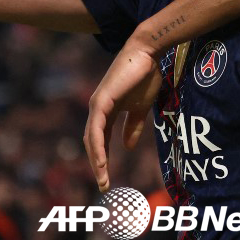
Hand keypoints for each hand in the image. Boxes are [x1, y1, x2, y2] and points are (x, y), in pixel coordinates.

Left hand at [84, 43, 160, 191]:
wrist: (147, 54)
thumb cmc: (145, 77)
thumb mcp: (140, 108)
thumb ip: (133, 126)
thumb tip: (126, 147)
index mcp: (106, 111)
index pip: (101, 140)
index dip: (104, 159)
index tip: (108, 179)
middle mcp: (97, 109)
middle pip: (92, 142)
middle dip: (97, 165)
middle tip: (104, 185)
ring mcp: (97, 104)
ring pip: (92, 138)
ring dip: (96, 160)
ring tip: (102, 179)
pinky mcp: (101, 100)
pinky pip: (97, 128)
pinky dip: (98, 146)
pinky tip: (101, 160)